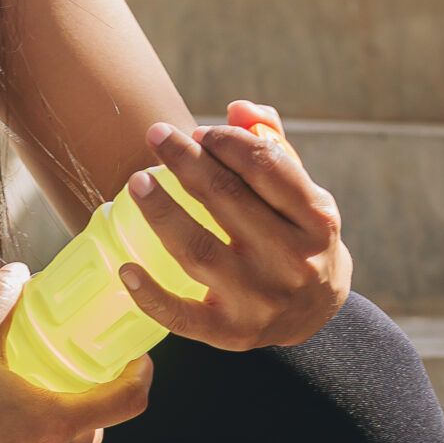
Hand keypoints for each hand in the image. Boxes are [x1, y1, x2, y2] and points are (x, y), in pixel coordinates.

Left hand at [119, 99, 351, 350]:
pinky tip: (126, 268)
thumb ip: (271, 144)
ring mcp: (260, 301)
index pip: (267, 167)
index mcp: (317, 220)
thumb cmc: (298, 238)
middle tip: (156, 134)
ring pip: (198, 250)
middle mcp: (293, 262)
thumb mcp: (302, 192)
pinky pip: (181, 316)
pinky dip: (150, 294)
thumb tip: (237, 109)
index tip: (200, 131)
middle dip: (185, 161)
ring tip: (137, 182)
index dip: (227, 141)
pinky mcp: (231, 333)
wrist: (316, 313)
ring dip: (161, 211)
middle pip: (227, 201)